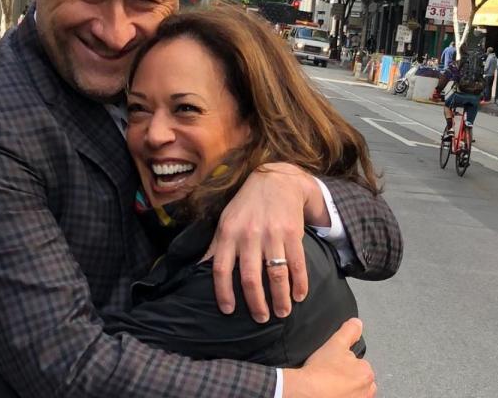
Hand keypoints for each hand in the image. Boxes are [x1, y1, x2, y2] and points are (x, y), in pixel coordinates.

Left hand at [208, 163, 327, 321]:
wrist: (277, 179)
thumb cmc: (246, 205)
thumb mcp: (225, 220)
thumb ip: (215, 246)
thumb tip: (197, 270)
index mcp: (228, 233)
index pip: (220, 269)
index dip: (223, 292)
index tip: (228, 311)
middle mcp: (248, 235)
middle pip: (249, 277)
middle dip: (256, 303)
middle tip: (261, 318)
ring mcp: (272, 234)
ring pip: (276, 274)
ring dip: (280, 298)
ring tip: (282, 312)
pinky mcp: (293, 233)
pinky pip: (297, 264)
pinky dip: (300, 283)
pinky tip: (299, 296)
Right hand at [283, 318, 375, 397]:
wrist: (306, 391)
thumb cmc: (320, 370)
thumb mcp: (335, 343)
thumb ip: (348, 332)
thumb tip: (357, 323)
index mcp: (367, 373)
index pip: (359, 365)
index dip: (344, 363)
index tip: (333, 366)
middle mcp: (367, 391)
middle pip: (358, 381)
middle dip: (347, 378)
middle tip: (330, 376)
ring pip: (353, 393)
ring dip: (345, 390)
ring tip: (329, 386)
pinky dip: (340, 396)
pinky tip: (329, 393)